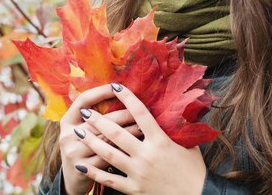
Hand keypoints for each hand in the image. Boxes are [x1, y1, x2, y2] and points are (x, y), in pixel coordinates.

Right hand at [59, 84, 141, 194]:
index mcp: (66, 121)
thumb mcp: (79, 130)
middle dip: (122, 114)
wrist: (72, 180)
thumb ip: (92, 115)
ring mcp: (73, 152)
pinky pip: (108, 157)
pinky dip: (124, 150)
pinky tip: (136, 146)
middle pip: (99, 119)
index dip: (101, 91)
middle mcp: (67, 135)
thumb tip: (116, 90)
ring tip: (142, 127)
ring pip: (106, 138)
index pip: (83, 100)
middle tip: (140, 111)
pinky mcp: (83, 168)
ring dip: (127, 132)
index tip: (117, 86)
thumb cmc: (83, 148)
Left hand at [74, 83, 206, 194]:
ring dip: (91, 141)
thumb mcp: (189, 145)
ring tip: (78, 132)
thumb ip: (177, 128)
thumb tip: (176, 109)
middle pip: (118, 133)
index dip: (127, 98)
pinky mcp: (133, 189)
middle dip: (99, 120)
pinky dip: (94, 172)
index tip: (116, 87)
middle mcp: (147, 155)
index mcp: (161, 141)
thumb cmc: (194, 170)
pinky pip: (110, 179)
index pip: (140, 113)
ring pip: (109, 154)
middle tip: (85, 111)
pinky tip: (82, 166)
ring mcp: (138, 172)